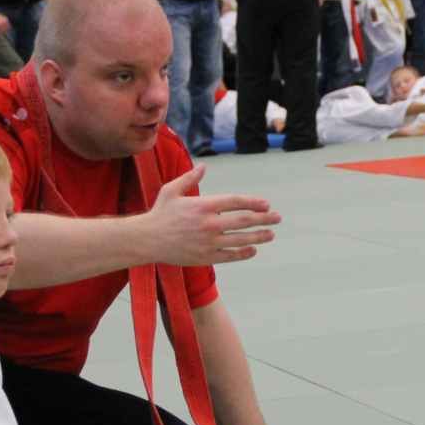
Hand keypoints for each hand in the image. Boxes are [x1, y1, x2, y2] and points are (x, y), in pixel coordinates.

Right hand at [142, 164, 279, 264]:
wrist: (146, 240)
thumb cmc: (159, 213)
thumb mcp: (171, 191)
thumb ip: (190, 179)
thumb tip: (204, 167)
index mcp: (203, 205)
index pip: (236, 202)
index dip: (254, 202)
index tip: (266, 204)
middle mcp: (209, 224)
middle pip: (244, 220)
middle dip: (264, 219)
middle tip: (277, 218)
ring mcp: (208, 242)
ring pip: (241, 239)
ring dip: (259, 236)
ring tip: (270, 234)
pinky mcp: (205, 257)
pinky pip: (230, 256)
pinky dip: (244, 253)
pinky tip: (253, 249)